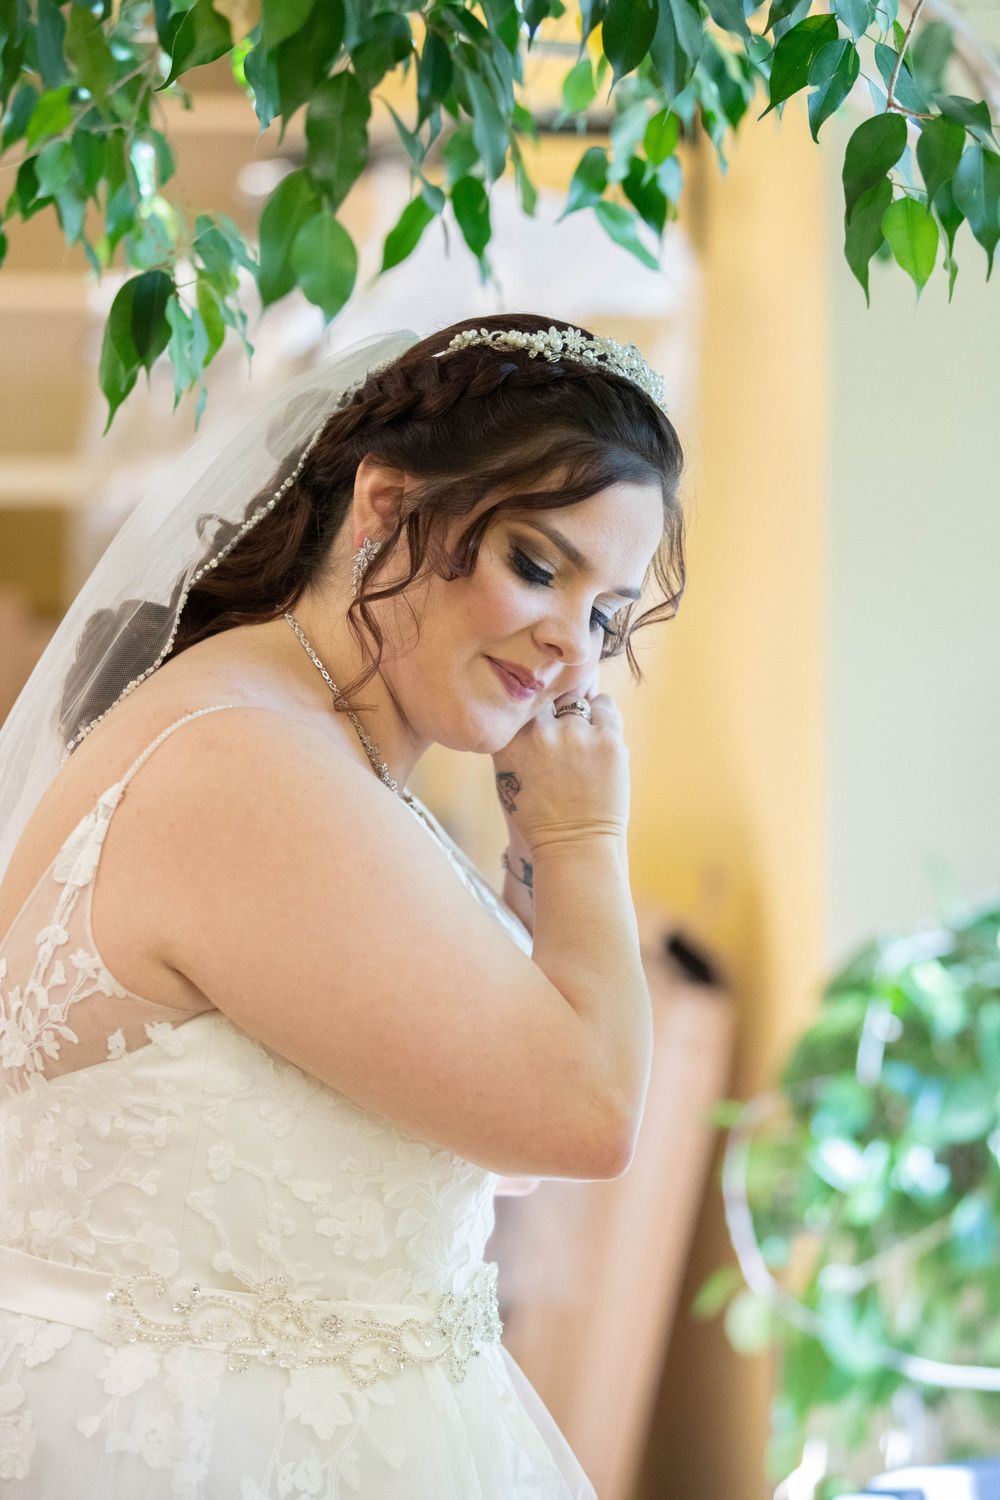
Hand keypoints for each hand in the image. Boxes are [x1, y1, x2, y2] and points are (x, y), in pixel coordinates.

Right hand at [490, 667, 629, 854]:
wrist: (574, 845)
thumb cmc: (539, 812)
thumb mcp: (506, 773)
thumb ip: (513, 735)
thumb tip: (532, 694)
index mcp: (511, 740)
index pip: (522, 698)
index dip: (534, 705)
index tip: (541, 717)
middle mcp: (540, 732)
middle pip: (550, 695)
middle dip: (557, 709)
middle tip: (564, 733)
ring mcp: (575, 734)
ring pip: (579, 698)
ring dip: (582, 714)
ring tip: (582, 743)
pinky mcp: (607, 739)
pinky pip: (606, 705)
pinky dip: (603, 717)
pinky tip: (599, 739)